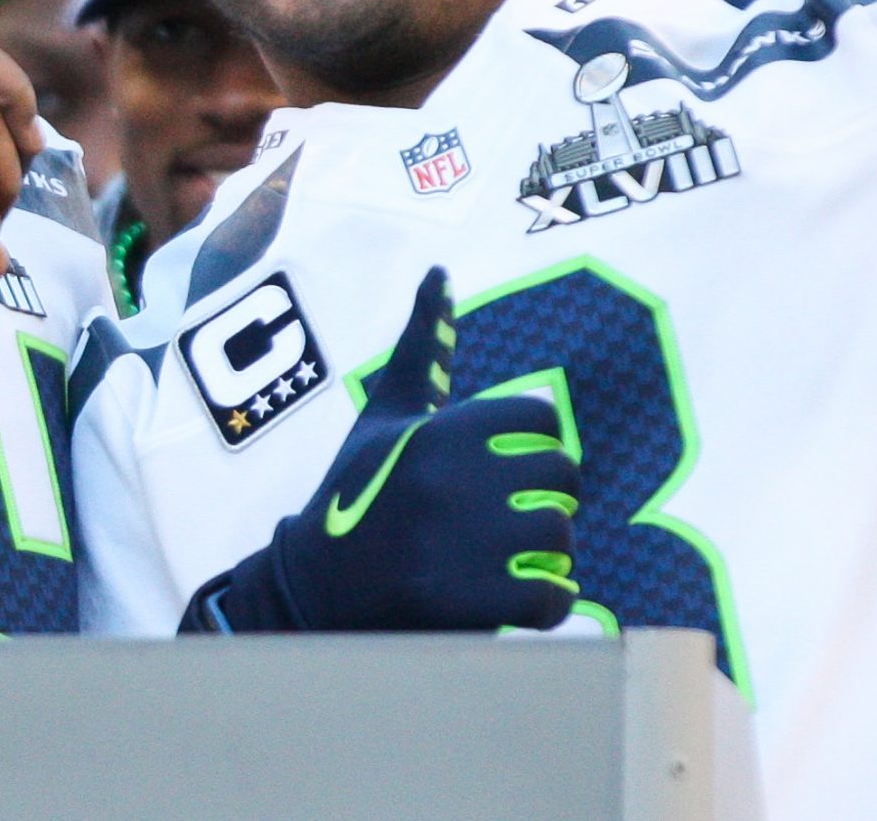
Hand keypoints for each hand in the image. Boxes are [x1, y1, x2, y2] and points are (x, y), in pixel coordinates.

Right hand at [180, 269, 579, 632]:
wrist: (315, 589)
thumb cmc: (358, 491)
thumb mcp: (384, 415)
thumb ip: (422, 346)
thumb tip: (440, 272)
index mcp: (441, 431)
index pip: (542, 421)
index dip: (535, 445)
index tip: (508, 468)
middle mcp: (454, 482)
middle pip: (561, 476)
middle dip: (546, 498)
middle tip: (510, 517)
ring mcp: (463, 545)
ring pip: (561, 538)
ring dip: (546, 555)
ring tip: (508, 558)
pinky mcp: (470, 605)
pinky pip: (552, 598)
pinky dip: (545, 603)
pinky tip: (513, 598)